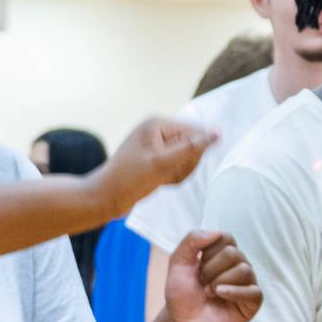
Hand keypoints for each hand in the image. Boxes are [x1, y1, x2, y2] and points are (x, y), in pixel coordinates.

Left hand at [90, 115, 217, 214]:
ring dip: (178, 174)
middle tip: (165, 175)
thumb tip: (217, 133)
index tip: (174, 167)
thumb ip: (191, 148)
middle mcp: (157, 130)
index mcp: (157, 123)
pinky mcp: (155, 158)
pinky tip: (159, 182)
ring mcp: (156, 145)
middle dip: (184, 165)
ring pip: (186, 159)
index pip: (195, 133)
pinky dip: (172, 177)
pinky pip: (177, 167)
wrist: (105, 198)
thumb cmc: (129, 180)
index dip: (192, 154)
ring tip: (161, 180)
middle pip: (192, 146)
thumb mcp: (162, 164)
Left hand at [158, 229, 260, 321]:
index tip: (197, 267)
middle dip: (210, 270)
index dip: (208, 252)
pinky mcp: (253, 302)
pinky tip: (219, 296)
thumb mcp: (178, 262)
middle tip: (202, 284)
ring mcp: (247, 284)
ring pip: (244, 270)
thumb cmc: (181, 294)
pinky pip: (253, 291)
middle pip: (233, 253)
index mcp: (224, 253)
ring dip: (219, 282)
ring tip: (209, 293)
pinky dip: (234, 292)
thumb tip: (216, 233)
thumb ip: (192, 240)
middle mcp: (239, 265)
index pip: (226, 238)